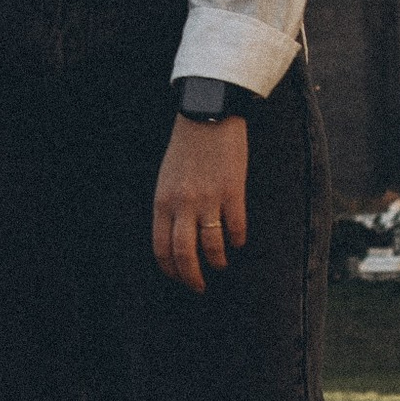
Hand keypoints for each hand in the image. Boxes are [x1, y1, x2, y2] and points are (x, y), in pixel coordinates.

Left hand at [154, 112, 248, 291]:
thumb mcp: (166, 178)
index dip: (171, 270)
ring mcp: (208, 200)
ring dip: (218, 261)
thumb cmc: (186, 147)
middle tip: (200, 286)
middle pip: (185, 255)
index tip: (180, 278)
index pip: (161, 249)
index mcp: (162, 202)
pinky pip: (236, 228)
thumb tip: (177, 238)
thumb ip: (169, 207)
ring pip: (212, 247)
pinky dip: (237, 240)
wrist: (208, 114)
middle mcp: (182, 205)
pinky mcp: (232, 192)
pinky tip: (238, 241)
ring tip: (221, 262)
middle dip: (192, 278)